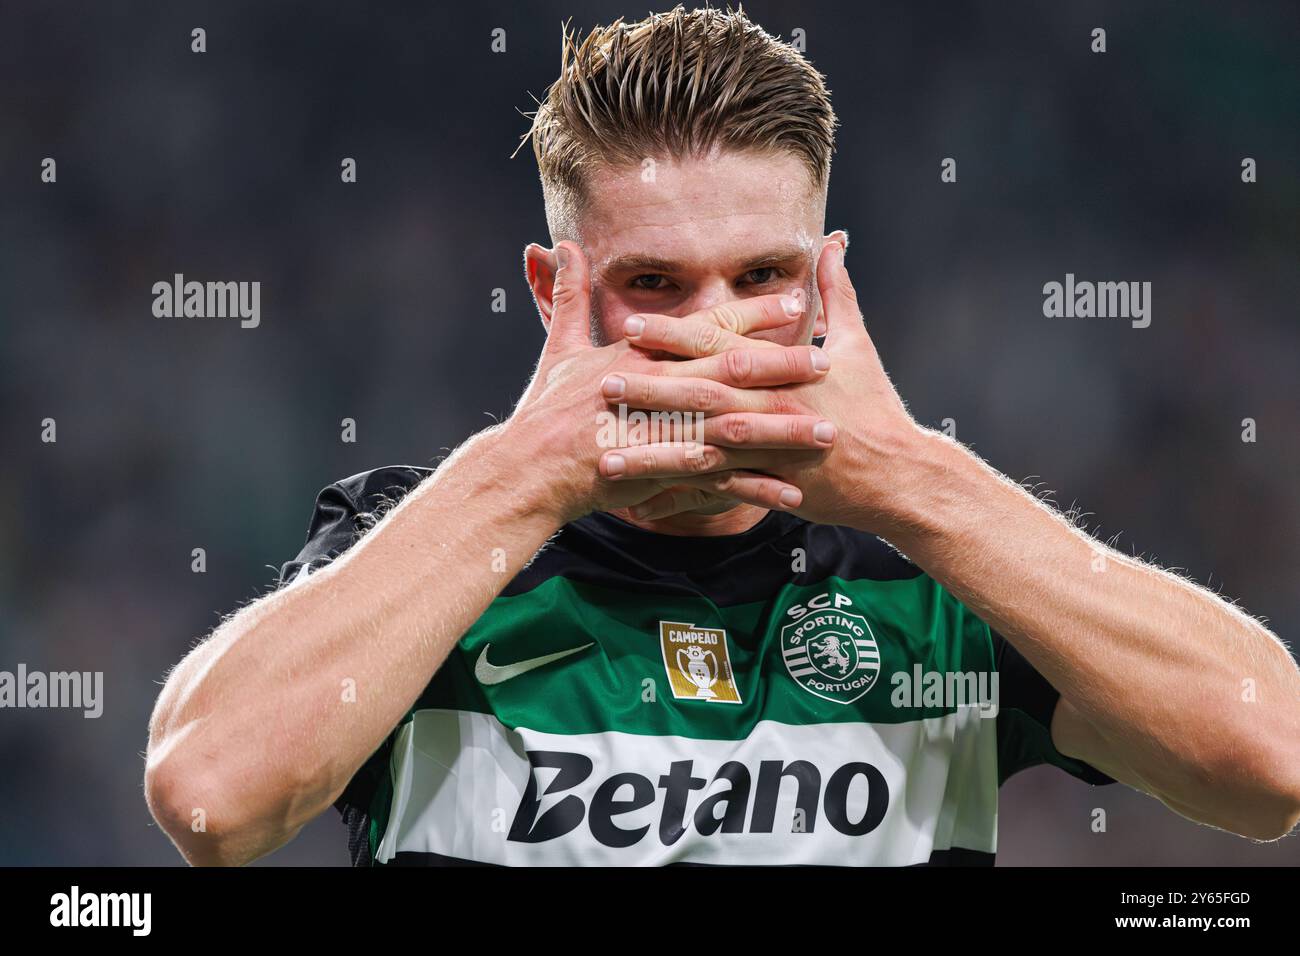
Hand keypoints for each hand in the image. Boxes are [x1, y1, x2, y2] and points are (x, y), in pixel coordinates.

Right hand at [502, 241, 837, 523]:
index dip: (753, 313)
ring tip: (827, 433)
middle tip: (827, 361)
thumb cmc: (544, 412)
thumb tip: (561, 247)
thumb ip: (569, 297)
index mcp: (642, 355)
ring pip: (739, 427)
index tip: (793, 298)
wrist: (529, 468)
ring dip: (785, 431)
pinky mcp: (663, 474)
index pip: (708, 326)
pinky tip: (791, 494)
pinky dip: (757, 488)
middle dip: (784, 366)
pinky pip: (722, 482)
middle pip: (734, 371)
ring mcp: (664, 433)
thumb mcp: (558, 348)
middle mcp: (659, 388)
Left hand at [603, 242, 927, 534]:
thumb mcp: (858, 343)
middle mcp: (770, 407)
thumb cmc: (875, 406)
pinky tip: (639, 505)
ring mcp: (767, 451)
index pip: (719, 345)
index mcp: (783, 369)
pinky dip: (677, 500)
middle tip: (602, 382)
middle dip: (650, 388)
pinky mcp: (768, 487)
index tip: (631, 328)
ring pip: (700, 450)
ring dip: (651, 451)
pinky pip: (714, 495)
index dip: (673, 335)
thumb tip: (835, 241)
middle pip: (700, 395)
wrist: (897, 474)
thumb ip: (836, 292)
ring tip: (606, 454)